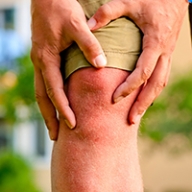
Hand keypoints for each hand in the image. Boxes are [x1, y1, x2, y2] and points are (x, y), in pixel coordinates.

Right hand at [31, 0, 105, 139]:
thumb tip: (101, 65)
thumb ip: (89, 45)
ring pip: (42, 92)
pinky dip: (50, 97)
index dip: (63, 109)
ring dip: (48, 111)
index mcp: (47, 58)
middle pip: (43, 98)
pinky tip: (56, 104)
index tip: (72, 125)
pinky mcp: (45, 58)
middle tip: (56, 137)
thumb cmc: (61, 8)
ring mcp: (41, 62)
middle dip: (49, 118)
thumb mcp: (78, 25)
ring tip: (54, 127)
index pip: (55, 91)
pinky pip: (46, 83)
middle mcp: (41, 63)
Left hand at [88, 0, 188, 123]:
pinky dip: (152, 89)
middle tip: (131, 121)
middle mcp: (164, 52)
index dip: (129, 87)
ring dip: (149, 100)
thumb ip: (108, 13)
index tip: (115, 99)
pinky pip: (161, 77)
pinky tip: (143, 97)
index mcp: (155, 42)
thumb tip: (88, 26)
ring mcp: (168, 54)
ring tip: (137, 114)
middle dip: (143, 104)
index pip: (142, 72)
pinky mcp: (166, 54)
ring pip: (161, 83)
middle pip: (156, 85)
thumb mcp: (129, 1)